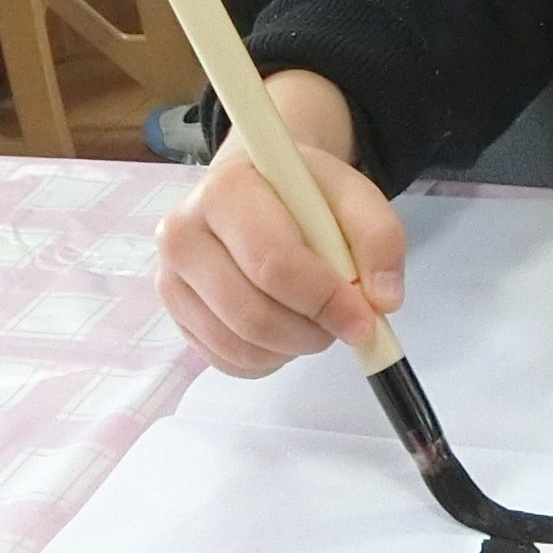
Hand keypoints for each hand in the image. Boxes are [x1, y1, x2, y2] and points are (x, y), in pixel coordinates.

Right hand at [154, 71, 405, 375]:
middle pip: (251, 313)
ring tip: (315, 317)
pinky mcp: (175, 316)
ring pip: (240, 345)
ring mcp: (170, 279)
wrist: (259, 190)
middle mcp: (181, 234)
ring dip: (293, 347)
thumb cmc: (303, 194)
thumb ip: (379, 237)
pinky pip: (227, 362)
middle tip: (345, 323)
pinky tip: (285, 327)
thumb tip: (382, 300)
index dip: (323, 298)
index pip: (272, 262)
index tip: (364, 318)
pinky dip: (269, 359)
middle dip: (311, 331)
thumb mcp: (353, 195)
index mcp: (224, 190)